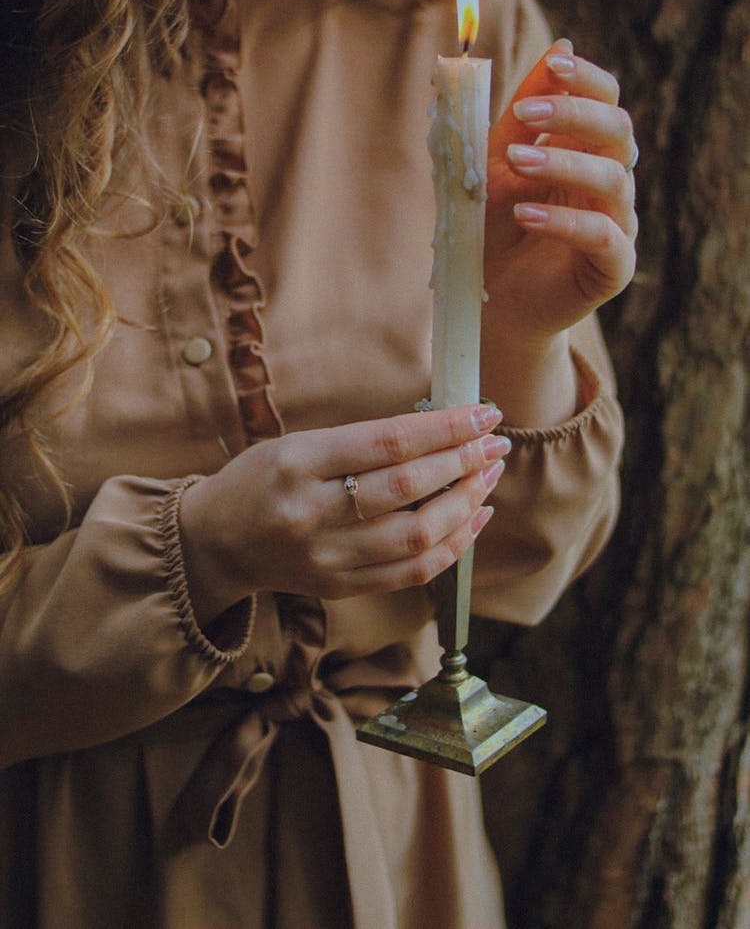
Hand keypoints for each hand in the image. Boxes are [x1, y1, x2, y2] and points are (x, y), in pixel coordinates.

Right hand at [179, 404, 509, 625]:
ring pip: (418, 534)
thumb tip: (441, 431)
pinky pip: (412, 571)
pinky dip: (453, 545)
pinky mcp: (340, 587)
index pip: (388, 443)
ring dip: (467, 502)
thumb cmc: (260, 480)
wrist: (215, 543)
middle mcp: (312, 513)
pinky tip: (475, 517)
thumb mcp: (297, 443)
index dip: (444, 428)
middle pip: (408, 488)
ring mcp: (327, 557)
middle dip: (464, 461)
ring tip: (489, 475)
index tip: (482, 414)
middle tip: (496, 442)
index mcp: (298, 463)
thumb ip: (361, 442)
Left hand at [485, 38, 637, 345]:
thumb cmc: (494, 228)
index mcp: (586, 150)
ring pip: (613, 181)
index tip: (551, 65)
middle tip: (522, 117)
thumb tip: (560, 44)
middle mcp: (610, 183)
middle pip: (618, 132)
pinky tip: (527, 214)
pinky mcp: (612, 268)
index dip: (585, 79)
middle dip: (572, 114)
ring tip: (515, 163)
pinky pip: (604, 238)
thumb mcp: (495, 163)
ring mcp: (616, 225)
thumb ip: (522, 114)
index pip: (606, 100)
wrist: (490, 301)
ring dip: (563, 163)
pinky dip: (566, 221)